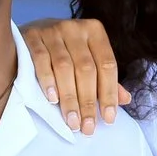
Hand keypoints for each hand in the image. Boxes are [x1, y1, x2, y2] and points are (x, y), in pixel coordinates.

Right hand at [19, 18, 124, 133]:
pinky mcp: (32, 36)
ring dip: (69, 98)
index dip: (109, 93)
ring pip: (64, 68)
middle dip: (88, 101)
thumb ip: (104, 78)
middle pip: (86, 69)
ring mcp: (52, 31)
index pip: (107, 65)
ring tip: (72, 121)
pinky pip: (41, 60)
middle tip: (87, 127)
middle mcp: (75, 28)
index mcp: (94, 32)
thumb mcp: (86, 58)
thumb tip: (125, 100)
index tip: (108, 119)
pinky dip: (47, 81)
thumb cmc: (65, 49)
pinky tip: (52, 100)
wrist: (31, 32)